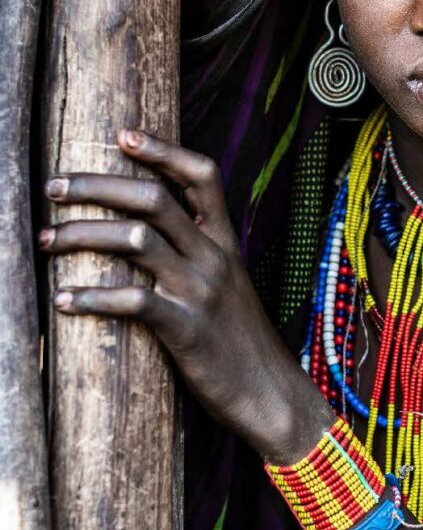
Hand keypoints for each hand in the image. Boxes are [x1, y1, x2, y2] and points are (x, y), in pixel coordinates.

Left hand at [38, 128, 331, 459]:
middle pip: (153, 198)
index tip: (121, 135)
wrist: (270, 394)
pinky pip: (133, 301)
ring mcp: (200, 290)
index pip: (202, 176)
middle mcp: (214, 257)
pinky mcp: (186, 329)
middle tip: (52, 187)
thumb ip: (198, 256)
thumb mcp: (228, 286)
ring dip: (82, 234)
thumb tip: (147, 235)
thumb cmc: (239, 342)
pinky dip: (91, 297)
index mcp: (225, 242)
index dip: (163, 150)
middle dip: (95, 185)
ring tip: (46, 241)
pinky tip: (63, 301)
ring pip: (136, 239)